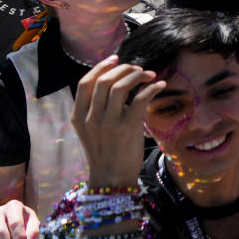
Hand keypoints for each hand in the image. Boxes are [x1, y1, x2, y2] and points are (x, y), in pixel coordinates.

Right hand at [71, 55, 164, 188]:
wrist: (112, 178)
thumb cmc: (106, 152)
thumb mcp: (91, 130)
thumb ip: (96, 109)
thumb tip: (117, 83)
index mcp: (79, 116)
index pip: (85, 83)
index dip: (101, 67)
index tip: (116, 59)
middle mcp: (90, 118)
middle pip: (104, 80)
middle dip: (123, 69)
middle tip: (138, 69)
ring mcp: (108, 123)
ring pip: (120, 86)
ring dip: (137, 76)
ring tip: (149, 75)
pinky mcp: (127, 129)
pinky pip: (140, 100)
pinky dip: (151, 88)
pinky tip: (159, 85)